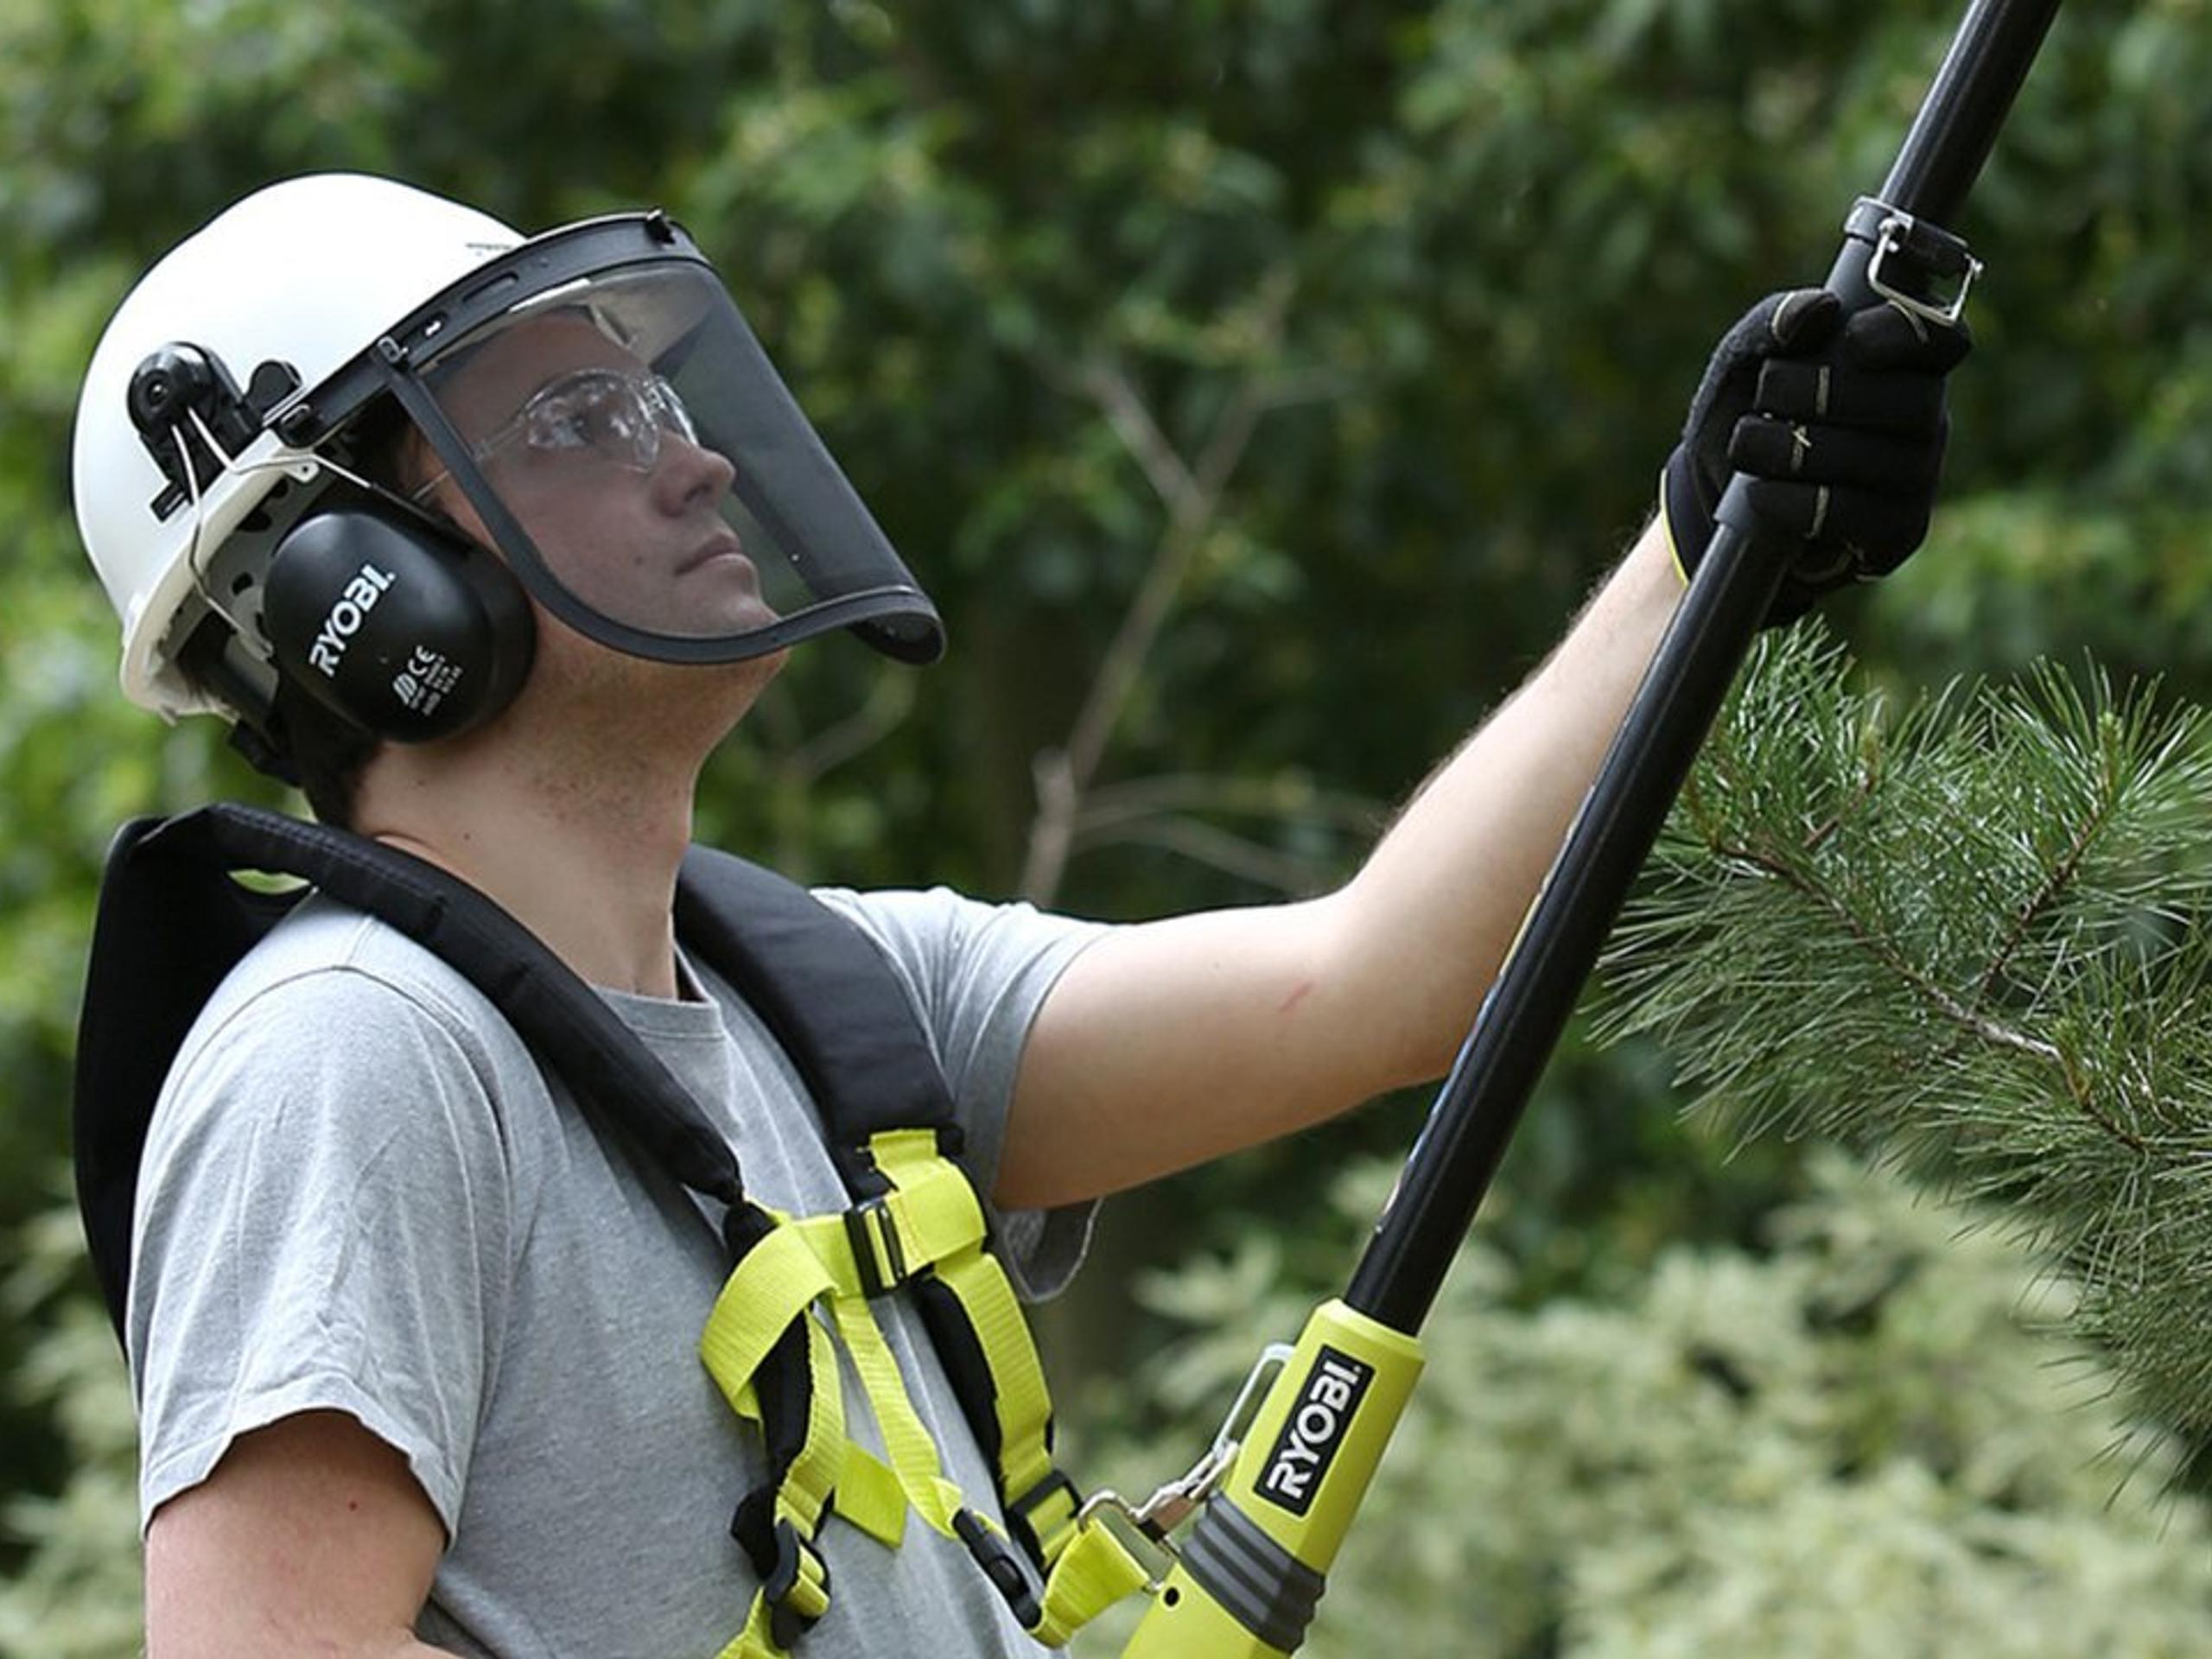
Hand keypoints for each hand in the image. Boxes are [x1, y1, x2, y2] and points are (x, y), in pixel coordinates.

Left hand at [1662, 287, 1971, 623]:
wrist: (1718, 499)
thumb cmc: (1744, 414)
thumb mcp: (1741, 361)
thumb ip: (1773, 322)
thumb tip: (1816, 309)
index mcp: (1902, 362)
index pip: (1944, 338)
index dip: (1911, 334)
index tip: (1852, 339)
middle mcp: (1923, 418)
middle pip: (1916, 401)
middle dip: (1831, 393)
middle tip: (1768, 391)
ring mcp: (1917, 478)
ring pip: (1889, 461)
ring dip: (1805, 450)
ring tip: (1747, 445)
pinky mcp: (1895, 532)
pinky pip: (1865, 518)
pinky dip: (1802, 504)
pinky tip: (1762, 494)